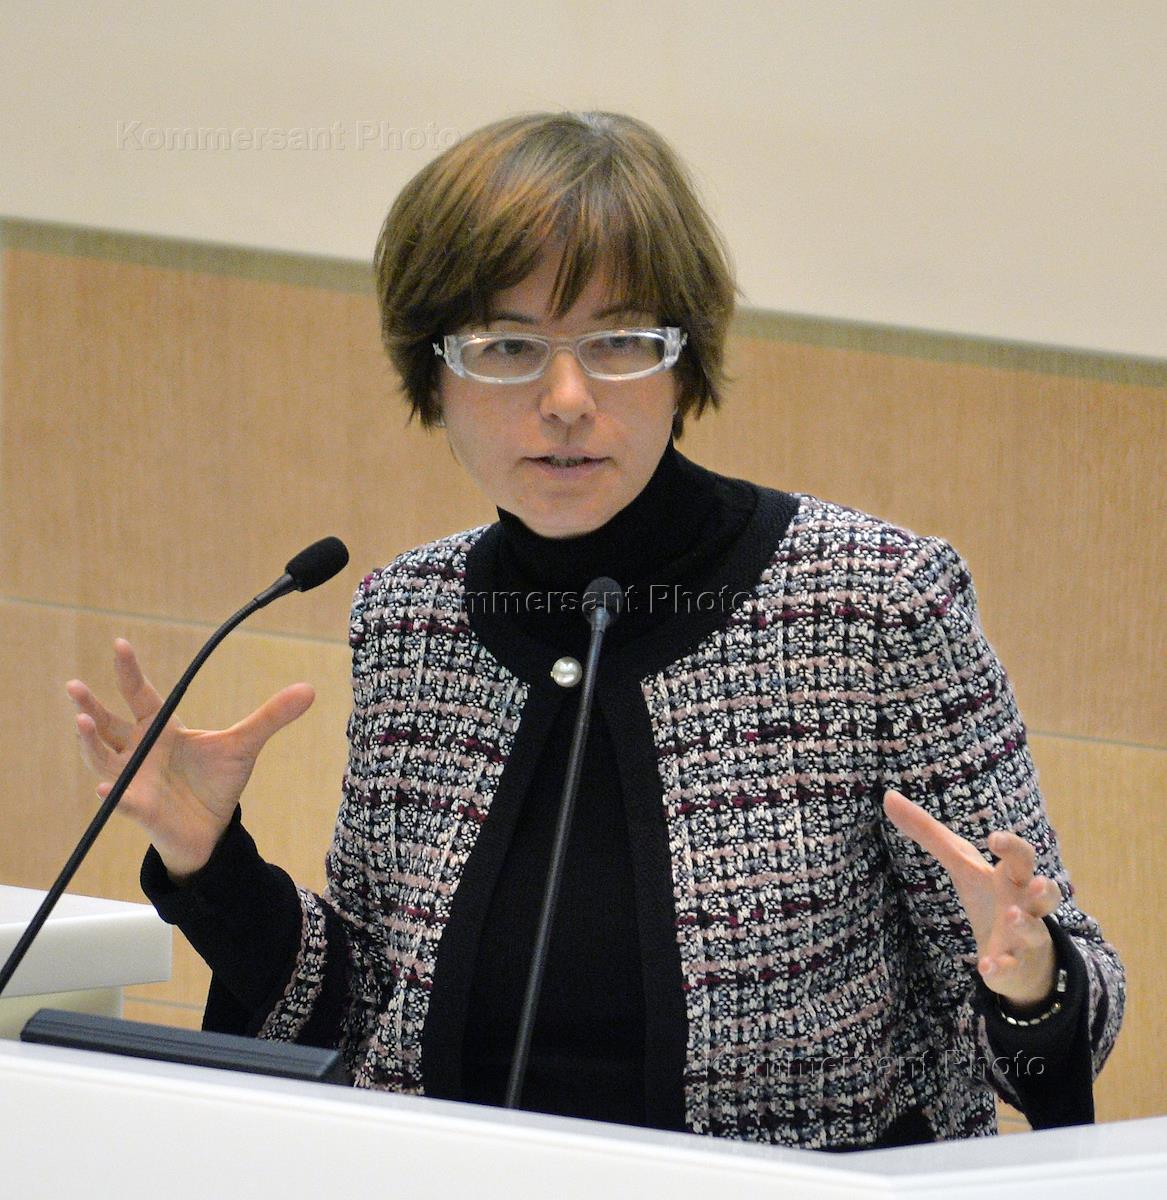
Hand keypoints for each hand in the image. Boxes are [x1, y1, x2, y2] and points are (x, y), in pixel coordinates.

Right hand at [67, 638, 313, 881]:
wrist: (212, 830)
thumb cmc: (218, 783)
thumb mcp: (245, 745)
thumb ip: (271, 716)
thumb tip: (309, 689)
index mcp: (162, 729)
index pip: (140, 694)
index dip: (130, 671)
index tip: (120, 644)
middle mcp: (140, 751)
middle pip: (109, 724)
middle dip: (90, 706)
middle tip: (75, 685)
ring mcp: (134, 780)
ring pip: (103, 759)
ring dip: (91, 742)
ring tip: (82, 722)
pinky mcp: (140, 808)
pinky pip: (121, 801)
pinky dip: (113, 795)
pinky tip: (105, 788)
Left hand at [882, 789, 1060, 1009]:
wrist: (1015, 950)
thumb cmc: (988, 895)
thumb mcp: (959, 863)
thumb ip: (927, 832)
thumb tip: (888, 796)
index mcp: (1012, 876)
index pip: (1021, 856)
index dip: (1011, 846)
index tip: (994, 839)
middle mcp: (1026, 904)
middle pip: (1047, 893)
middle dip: (1045, 887)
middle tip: (1039, 882)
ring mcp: (1025, 937)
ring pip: (1034, 932)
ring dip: (1025, 924)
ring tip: (1012, 916)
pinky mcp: (1014, 965)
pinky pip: (1011, 968)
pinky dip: (1001, 967)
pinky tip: (986, 966)